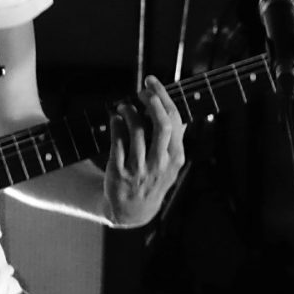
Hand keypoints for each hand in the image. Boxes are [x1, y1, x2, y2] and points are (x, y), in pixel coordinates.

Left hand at [103, 76, 187, 227]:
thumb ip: (174, 140)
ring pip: (137, 131)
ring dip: (130, 111)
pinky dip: (116, 125)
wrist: (132, 210)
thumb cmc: (152, 179)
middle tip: (141, 90)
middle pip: (161, 124)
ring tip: (124, 106)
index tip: (152, 83)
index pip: (175, 121)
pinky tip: (115, 118)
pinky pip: (117, 142)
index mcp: (175, 158)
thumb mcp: (170, 164)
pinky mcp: (119, 172)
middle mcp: (160, 164)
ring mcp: (139, 169)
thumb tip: (178, 113)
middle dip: (151, 101)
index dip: (164, 97)